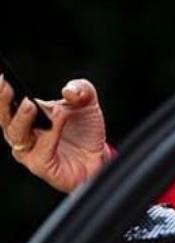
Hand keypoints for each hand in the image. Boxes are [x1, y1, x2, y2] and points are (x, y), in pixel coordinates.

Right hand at [0, 77, 109, 192]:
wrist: (98, 155)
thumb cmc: (85, 128)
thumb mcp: (87, 102)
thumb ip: (81, 89)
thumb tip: (68, 90)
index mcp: (28, 115)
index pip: (8, 103)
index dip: (2, 91)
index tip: (2, 76)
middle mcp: (24, 134)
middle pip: (6, 119)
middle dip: (3, 102)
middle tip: (6, 86)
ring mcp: (31, 152)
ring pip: (18, 136)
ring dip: (22, 119)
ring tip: (30, 104)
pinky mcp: (43, 166)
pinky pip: (41, 152)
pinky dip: (49, 135)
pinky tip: (59, 119)